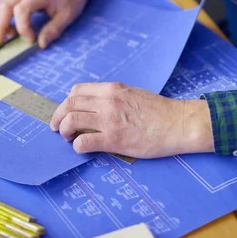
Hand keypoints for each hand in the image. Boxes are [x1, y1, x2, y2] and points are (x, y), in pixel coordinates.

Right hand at [0, 0, 107, 47]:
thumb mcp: (68, 16)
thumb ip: (53, 30)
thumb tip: (40, 44)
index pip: (21, 9)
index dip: (22, 28)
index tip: (31, 40)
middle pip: (3, 5)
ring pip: (1, 5)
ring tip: (6, 39)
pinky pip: (5, 6)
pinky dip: (4, 19)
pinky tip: (11, 31)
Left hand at [50, 82, 213, 157]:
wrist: (179, 123)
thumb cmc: (160, 111)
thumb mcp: (133, 94)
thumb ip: (113, 98)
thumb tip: (95, 107)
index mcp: (112, 89)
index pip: (77, 90)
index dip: (67, 102)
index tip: (65, 111)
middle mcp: (108, 101)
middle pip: (69, 104)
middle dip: (58, 116)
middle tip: (57, 127)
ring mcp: (110, 120)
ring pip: (71, 120)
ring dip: (64, 130)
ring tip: (68, 138)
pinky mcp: (115, 139)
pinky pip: (84, 141)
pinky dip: (77, 146)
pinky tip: (81, 148)